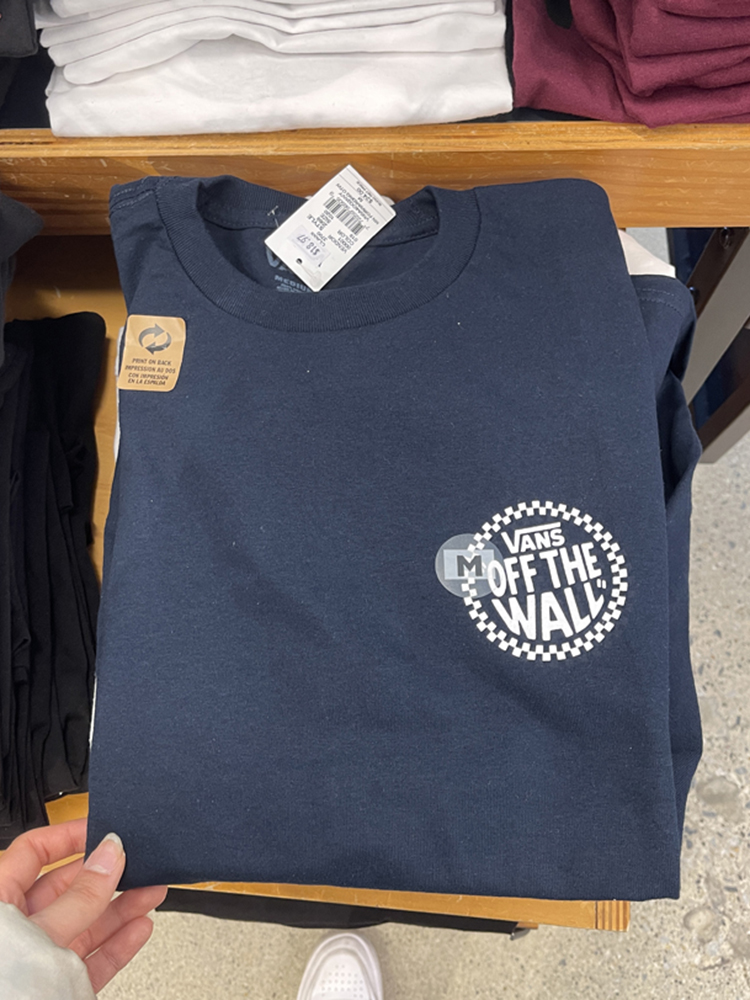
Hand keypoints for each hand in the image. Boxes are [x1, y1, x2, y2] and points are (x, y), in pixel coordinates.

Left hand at [0, 818, 166, 992]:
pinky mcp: (55, 988)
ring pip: (83, 923)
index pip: (33, 853)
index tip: (104, 829)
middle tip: (138, 861)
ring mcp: (35, 962)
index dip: (70, 837)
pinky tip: (139, 926)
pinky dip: (117, 942)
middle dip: (106, 875)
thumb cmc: (4, 989)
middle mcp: (12, 931)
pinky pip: (90, 958)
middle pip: (65, 889)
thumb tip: (110, 852)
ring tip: (152, 890)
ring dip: (120, 906)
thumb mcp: (44, 933)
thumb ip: (83, 893)